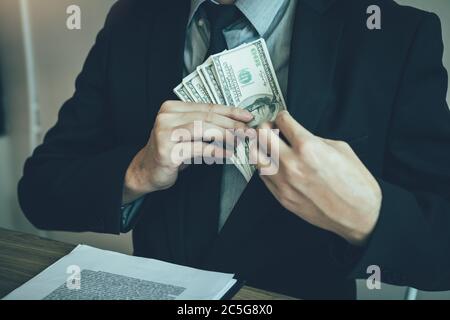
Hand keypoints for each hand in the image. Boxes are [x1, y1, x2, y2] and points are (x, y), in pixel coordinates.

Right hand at [123, 101, 252, 203]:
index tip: (247, 116)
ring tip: (239, 140)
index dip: (230, 111)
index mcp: (171, 108)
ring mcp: (165, 133)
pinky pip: (197, 149)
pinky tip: (226, 153)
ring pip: (202, 129)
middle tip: (247, 131)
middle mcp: (166, 117)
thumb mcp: (185, 133)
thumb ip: (203, 125)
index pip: (207, 106)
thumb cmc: (169, 151)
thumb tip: (235, 124)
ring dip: (225, 135)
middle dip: (231, 123)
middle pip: (206, 117)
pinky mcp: (167, 151)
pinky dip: (215, 151)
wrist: (145, 171)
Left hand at [251, 111, 381, 245]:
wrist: (359, 215)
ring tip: (268, 146)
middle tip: (271, 128)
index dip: (282, 116)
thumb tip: (299, 136)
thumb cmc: (355, 183)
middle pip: (263, 136)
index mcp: (308, 147)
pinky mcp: (282, 197)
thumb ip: (315, 139)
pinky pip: (263, 176)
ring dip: (260, 147)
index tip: (283, 118)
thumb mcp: (340, 148)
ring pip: (256, 157)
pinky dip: (264, 166)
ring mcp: (284, 182)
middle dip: (266, 127)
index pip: (282, 122)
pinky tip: (273, 164)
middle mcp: (292, 163)